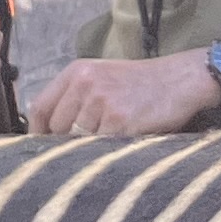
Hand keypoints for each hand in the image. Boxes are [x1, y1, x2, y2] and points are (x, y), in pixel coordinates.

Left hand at [31, 49, 220, 138]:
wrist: (182, 79)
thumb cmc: (143, 83)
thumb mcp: (103, 77)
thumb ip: (75, 96)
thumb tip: (50, 130)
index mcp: (77, 72)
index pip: (40, 108)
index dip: (39, 132)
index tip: (44, 147)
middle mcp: (85, 83)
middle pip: (57, 128)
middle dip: (69, 141)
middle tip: (89, 143)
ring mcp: (102, 102)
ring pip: (80, 140)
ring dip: (94, 146)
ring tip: (117, 134)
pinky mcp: (120, 121)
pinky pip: (103, 147)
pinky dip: (112, 150)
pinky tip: (128, 138)